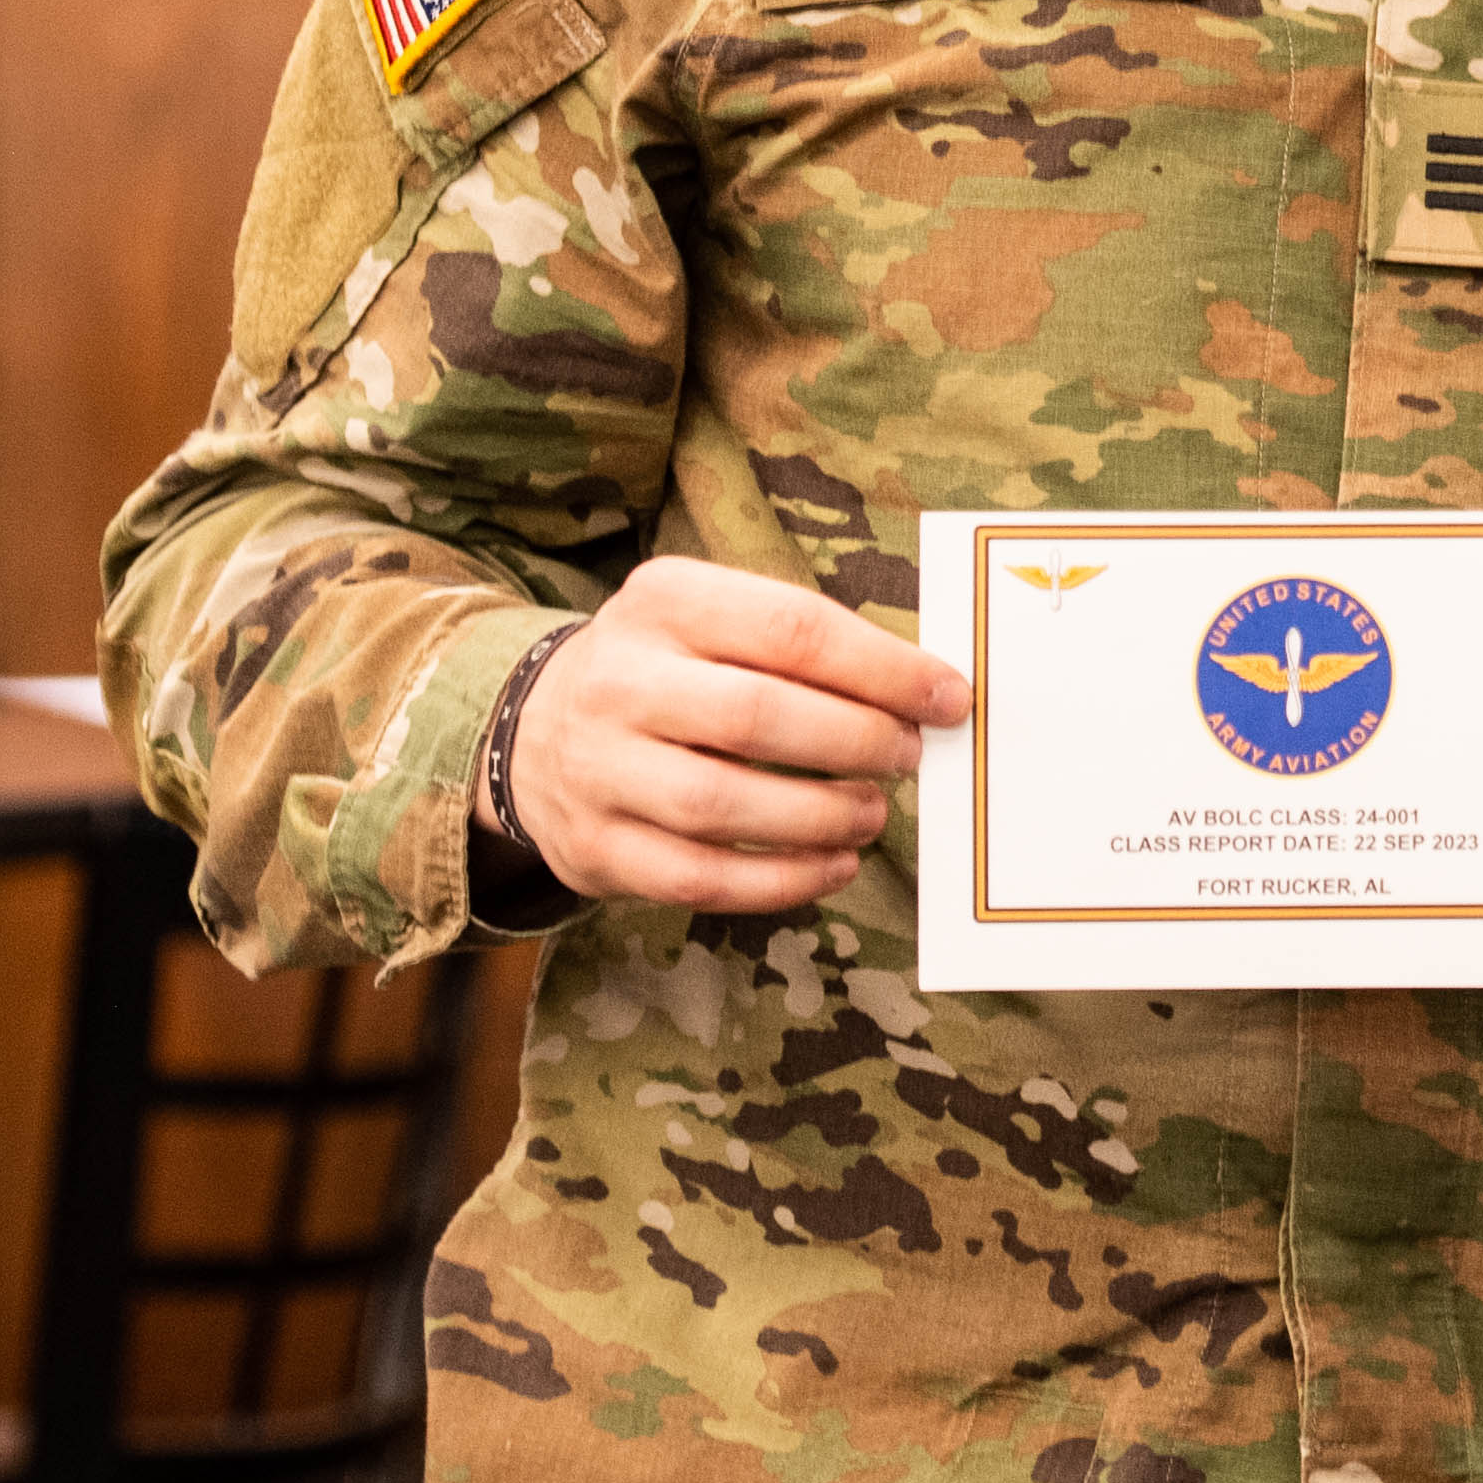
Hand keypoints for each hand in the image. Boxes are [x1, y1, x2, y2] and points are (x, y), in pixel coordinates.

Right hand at [497, 557, 960, 914]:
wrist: (534, 730)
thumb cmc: (670, 670)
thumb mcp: (716, 619)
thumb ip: (805, 645)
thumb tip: (926, 691)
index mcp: (663, 600)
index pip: (791, 628)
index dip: (884, 668)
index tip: (948, 697)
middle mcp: (618, 680)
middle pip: (757, 715)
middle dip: (855, 741)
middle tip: (909, 756)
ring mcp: (598, 768)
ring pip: (722, 804)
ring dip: (820, 817)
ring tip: (873, 814)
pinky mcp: (595, 847)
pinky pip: (698, 878)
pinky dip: (780, 881)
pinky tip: (832, 867)